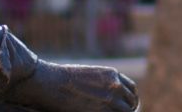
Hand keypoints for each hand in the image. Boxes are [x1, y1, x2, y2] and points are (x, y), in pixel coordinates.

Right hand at [6, 62, 137, 111]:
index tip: (126, 106)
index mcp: (111, 74)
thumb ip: (100, 84)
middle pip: (132, 103)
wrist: (49, 82)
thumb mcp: (86, 76)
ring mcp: (111, 99)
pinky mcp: (102, 111)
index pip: (131, 89)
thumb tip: (103, 95)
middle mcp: (115, 85)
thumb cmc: (60, 79)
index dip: (130, 99)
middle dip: (127, 110)